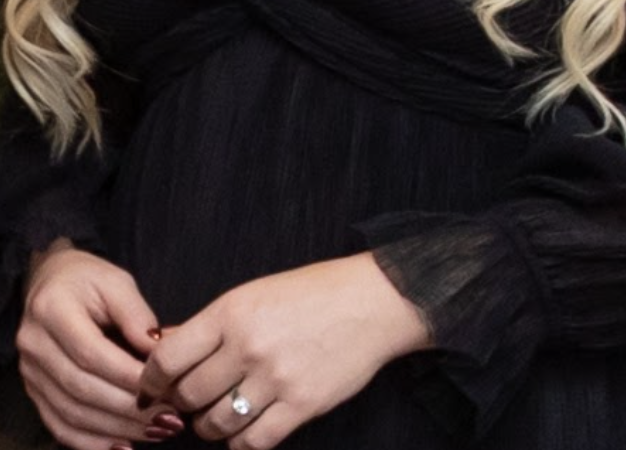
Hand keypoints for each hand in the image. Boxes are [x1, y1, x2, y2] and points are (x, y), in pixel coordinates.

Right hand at [18, 241, 180, 449]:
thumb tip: (159, 353)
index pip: (92, 354)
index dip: (129, 376)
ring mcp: (30, 373)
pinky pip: (61, 426)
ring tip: (157, 431)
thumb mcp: (116, 282)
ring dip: (117, 429)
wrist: (50, 282)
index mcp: (53, 310)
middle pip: (82, 389)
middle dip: (129, 409)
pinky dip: (93, 442)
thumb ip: (137, 315)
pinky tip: (124, 445)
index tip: (167, 389)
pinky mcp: (35, 392)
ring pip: (72, 414)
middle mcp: (35, 345)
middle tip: (170, 418)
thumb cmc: (89, 281)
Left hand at [138, 252, 430, 447]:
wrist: (371, 302)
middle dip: (180, 404)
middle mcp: (248, 345)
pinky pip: (252, 442)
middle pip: (188, 395)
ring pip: (215, 424)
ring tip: (214, 416)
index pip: (169, 357)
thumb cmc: (311, 293)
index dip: (151, 379)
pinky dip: (240, 442)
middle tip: (186, 403)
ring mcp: (275, 378)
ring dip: (207, 426)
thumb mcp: (254, 293)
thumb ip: (209, 324)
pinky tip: (242, 429)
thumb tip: (163, 346)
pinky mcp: (301, 406)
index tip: (152, 387)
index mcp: (232, 311)